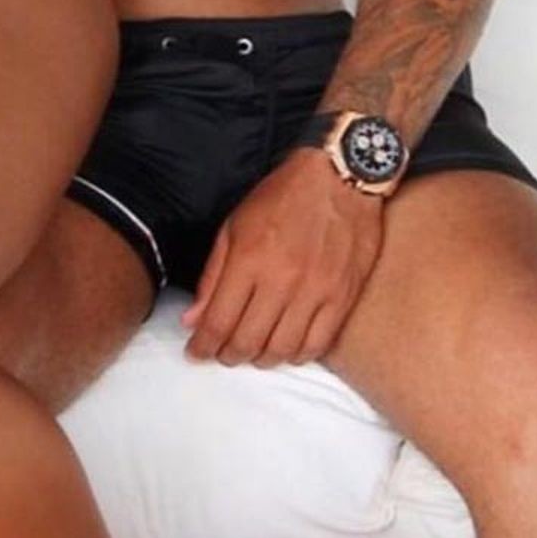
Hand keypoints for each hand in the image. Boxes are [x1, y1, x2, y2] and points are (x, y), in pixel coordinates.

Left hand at [182, 150, 384, 367]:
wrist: (340, 178)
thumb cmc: (283, 197)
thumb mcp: (234, 225)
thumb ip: (213, 275)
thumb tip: (194, 319)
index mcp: (249, 259)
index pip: (218, 322)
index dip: (203, 346)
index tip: (197, 352)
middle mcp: (282, 280)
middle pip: (248, 341)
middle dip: (228, 355)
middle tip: (221, 354)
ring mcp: (316, 291)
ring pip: (281, 349)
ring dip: (261, 359)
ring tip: (252, 352)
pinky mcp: (342, 297)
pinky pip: (317, 344)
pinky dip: (297, 355)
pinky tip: (286, 348)